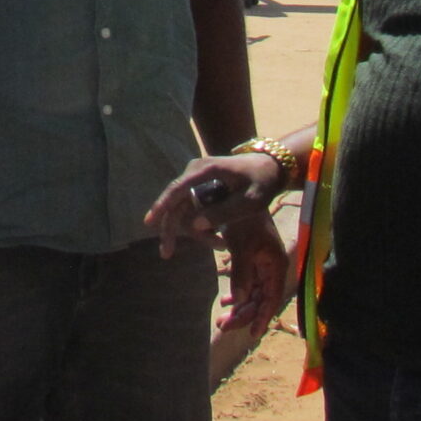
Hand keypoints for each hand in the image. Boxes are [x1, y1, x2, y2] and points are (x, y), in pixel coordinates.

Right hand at [144, 151, 284, 254]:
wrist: (271, 167)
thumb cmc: (262, 182)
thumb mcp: (250, 201)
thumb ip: (224, 212)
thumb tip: (194, 225)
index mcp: (205, 170)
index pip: (177, 189)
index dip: (162, 206)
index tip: (149, 223)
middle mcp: (195, 171)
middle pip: (175, 202)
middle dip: (171, 229)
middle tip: (167, 254)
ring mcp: (196, 177)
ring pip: (183, 208)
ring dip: (195, 230)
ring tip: (220, 246)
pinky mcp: (200, 184)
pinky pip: (191, 206)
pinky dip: (200, 224)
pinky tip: (217, 238)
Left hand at [220, 215, 290, 332]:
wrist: (239, 198)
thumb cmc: (244, 220)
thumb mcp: (242, 246)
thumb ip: (241, 273)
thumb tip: (241, 300)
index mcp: (276, 265)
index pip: (271, 299)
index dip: (262, 318)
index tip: (252, 335)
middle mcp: (273, 268)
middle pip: (261, 300)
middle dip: (244, 315)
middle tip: (223, 326)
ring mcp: (263, 265)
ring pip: (253, 294)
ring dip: (239, 307)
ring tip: (222, 320)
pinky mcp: (253, 261)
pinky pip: (248, 284)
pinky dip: (238, 293)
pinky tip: (227, 301)